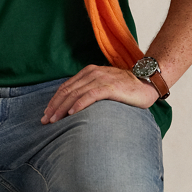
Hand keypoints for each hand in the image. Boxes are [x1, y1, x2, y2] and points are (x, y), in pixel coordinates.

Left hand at [41, 65, 158, 123]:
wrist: (146, 83)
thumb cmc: (125, 88)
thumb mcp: (103, 86)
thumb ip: (89, 91)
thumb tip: (73, 106)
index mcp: (88, 72)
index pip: (66, 87)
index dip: (54, 100)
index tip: (46, 113)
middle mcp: (92, 73)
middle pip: (67, 90)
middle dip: (54, 106)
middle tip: (45, 120)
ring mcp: (101, 79)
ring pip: (75, 93)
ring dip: (62, 108)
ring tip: (54, 120)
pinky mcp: (110, 87)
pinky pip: (90, 95)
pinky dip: (79, 104)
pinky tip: (72, 113)